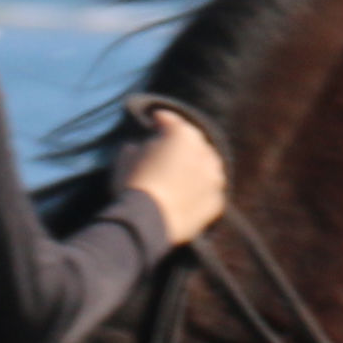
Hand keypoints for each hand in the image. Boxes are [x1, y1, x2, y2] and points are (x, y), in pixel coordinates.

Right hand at [121, 107, 226, 245]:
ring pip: (206, 167)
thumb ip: (136, 147)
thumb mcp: (125, 158)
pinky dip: (200, 192)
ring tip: (181, 176)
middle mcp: (204, 152)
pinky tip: (188, 197)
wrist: (148, 222)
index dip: (159, 121)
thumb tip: (138, 148)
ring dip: (195, 168)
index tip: (153, 122)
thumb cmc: (134, 184)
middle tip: (166, 153)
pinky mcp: (217, 202)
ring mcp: (214, 178)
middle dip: (180, 145)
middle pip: (193, 143)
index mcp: (182, 134)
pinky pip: (209, 191)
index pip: (170, 121)